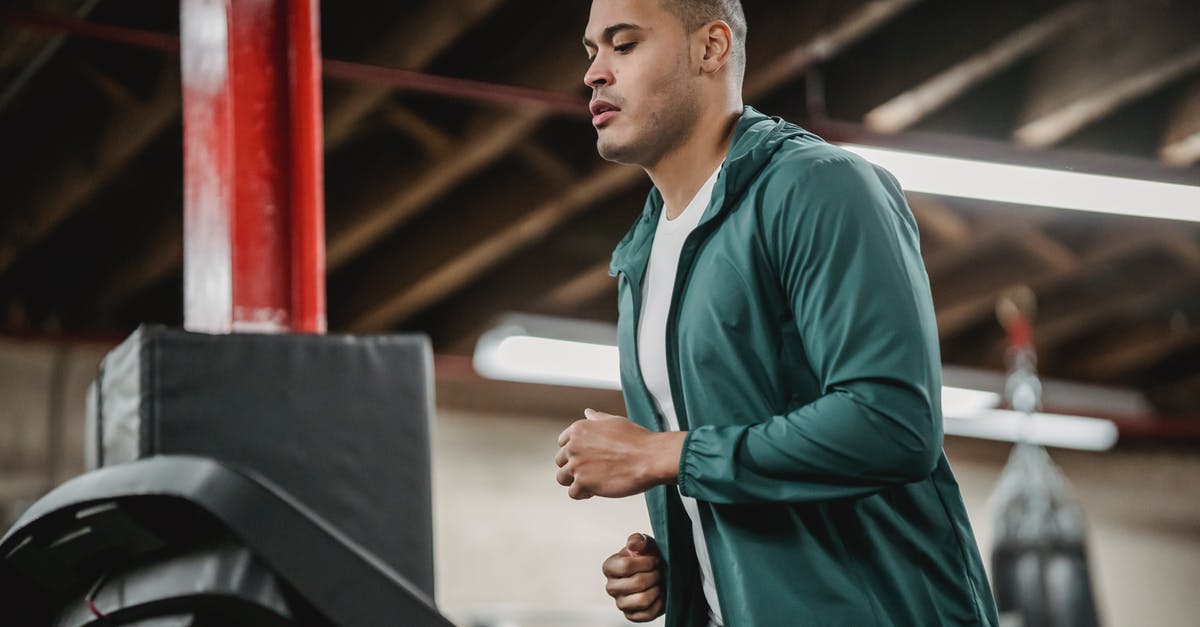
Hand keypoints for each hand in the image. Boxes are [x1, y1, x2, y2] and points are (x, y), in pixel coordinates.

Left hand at [555, 408, 684, 498]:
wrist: (650, 457)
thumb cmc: (637, 440)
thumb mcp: (615, 422)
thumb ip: (597, 419)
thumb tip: (588, 412)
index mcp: (579, 429)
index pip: (562, 443)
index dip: (574, 452)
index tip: (585, 458)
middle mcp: (574, 446)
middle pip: (560, 461)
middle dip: (573, 467)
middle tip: (591, 471)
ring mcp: (577, 465)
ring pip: (562, 478)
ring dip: (575, 482)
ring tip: (592, 483)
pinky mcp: (584, 483)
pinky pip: (573, 493)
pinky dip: (582, 494)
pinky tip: (595, 491)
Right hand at [603, 533, 664, 621]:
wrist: (657, 572)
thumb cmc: (647, 556)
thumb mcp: (644, 544)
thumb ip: (638, 541)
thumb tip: (634, 545)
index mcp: (609, 567)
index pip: (625, 566)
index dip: (645, 563)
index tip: (655, 560)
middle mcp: (611, 587)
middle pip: (637, 583)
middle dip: (654, 576)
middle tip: (659, 572)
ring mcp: (621, 603)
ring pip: (642, 600)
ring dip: (656, 589)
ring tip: (659, 583)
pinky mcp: (631, 616)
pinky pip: (648, 613)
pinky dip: (659, 603)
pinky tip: (659, 595)